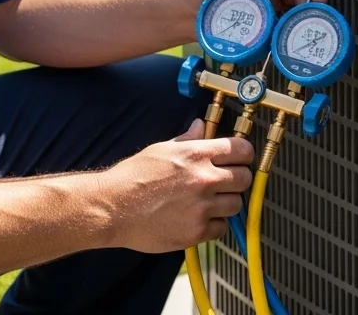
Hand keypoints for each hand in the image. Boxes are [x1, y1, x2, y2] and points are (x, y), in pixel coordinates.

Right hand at [100, 120, 254, 252]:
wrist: (113, 207)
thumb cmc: (133, 177)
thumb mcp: (161, 149)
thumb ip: (187, 139)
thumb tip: (200, 126)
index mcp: (197, 154)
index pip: (242, 149)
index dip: (244, 154)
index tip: (241, 159)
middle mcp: (204, 179)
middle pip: (245, 178)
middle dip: (238, 179)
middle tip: (226, 182)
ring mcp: (202, 207)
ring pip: (237, 204)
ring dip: (227, 203)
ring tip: (209, 202)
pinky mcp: (196, 231)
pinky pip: (221, 227)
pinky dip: (213, 224)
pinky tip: (198, 218)